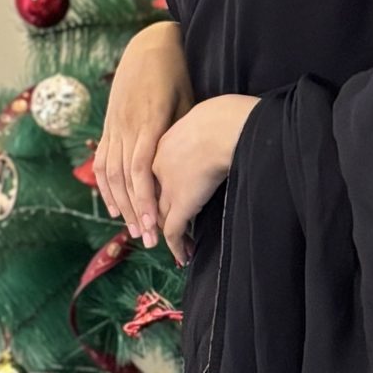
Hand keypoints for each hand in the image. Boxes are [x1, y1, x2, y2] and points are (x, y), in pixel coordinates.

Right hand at [93, 20, 193, 247]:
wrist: (150, 45)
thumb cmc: (177, 73)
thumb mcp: (186, 101)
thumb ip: (180, 133)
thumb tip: (183, 168)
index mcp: (147, 121)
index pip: (141, 169)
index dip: (145, 199)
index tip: (155, 225)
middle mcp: (126, 126)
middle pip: (124, 177)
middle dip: (134, 211)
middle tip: (147, 239)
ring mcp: (114, 126)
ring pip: (109, 172)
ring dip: (119, 203)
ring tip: (132, 229)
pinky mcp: (109, 125)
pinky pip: (102, 160)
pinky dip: (105, 186)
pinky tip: (113, 205)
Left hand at [153, 94, 260, 264]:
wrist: (222, 126)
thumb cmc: (221, 117)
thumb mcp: (201, 119)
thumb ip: (198, 131)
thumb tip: (210, 134)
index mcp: (159, 146)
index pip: (152, 177)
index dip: (156, 193)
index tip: (161, 203)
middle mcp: (156, 169)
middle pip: (150, 199)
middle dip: (155, 217)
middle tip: (162, 231)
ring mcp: (167, 188)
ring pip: (159, 217)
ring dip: (166, 235)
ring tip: (176, 248)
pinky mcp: (181, 203)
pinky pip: (173, 230)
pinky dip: (177, 245)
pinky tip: (184, 255)